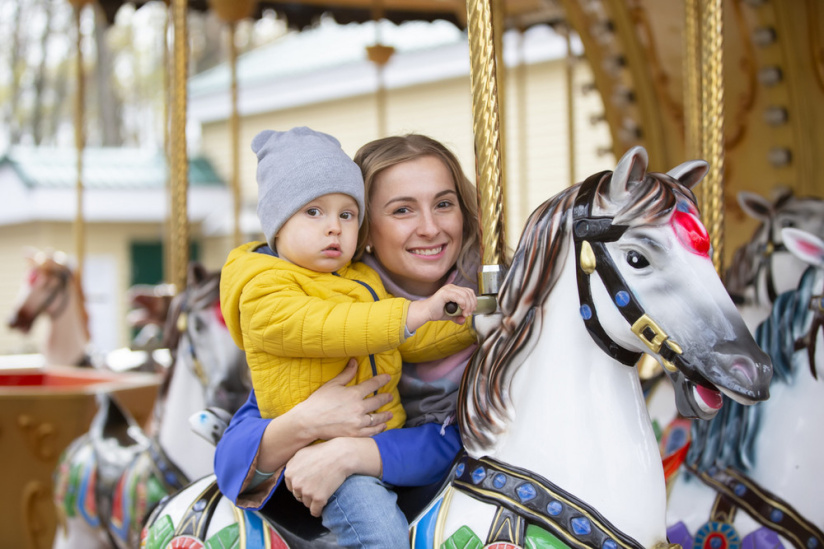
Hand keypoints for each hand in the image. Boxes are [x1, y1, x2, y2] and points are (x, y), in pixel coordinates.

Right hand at [255, 359, 390, 477]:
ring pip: (377, 418)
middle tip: (390, 396)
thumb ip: (346, 374)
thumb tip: (355, 361)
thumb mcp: (332, 384)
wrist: (309, 422)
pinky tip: (382, 426)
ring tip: (390, 414)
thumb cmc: (318, 402)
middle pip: (377, 402)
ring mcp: (358, 422)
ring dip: (385, 415)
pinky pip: (371, 431)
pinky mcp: (355, 434)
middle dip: (385, 398)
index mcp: (354, 394)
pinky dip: (379, 428)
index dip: (382, 380)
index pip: (373, 385)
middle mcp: (359, 408)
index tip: (388, 378)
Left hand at [285, 437, 380, 516]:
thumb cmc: (324, 452)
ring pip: (307, 503)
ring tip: (324, 489)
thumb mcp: (302, 453)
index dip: (302, 484)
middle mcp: (296, 483)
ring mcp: (307, 491)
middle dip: (307, 493)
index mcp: (289, 472)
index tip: (310, 481)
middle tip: (319, 484)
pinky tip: (324, 503)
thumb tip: (289, 475)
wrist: (342, 455)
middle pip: (298, 496)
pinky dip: (319, 510)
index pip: (291, 487)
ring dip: (314, 500)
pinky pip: (315, 511)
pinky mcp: (318, 498)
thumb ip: (292, 465)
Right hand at [407, 284, 476, 330]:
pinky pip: (458, 297)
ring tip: (464, 314)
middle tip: (468, 314)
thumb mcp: (451, 315)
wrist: (426, 312)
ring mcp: (448, 289)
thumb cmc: (436, 311)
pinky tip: (462, 309)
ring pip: (465, 295)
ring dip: (468, 306)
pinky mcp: (445, 293)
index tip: (472, 310)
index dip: (473, 301)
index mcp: (454, 289)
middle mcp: (451, 287)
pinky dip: (463, 303)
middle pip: (469, 293)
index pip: (469, 292)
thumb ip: (458, 317)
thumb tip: (464, 319)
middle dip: (472, 304)